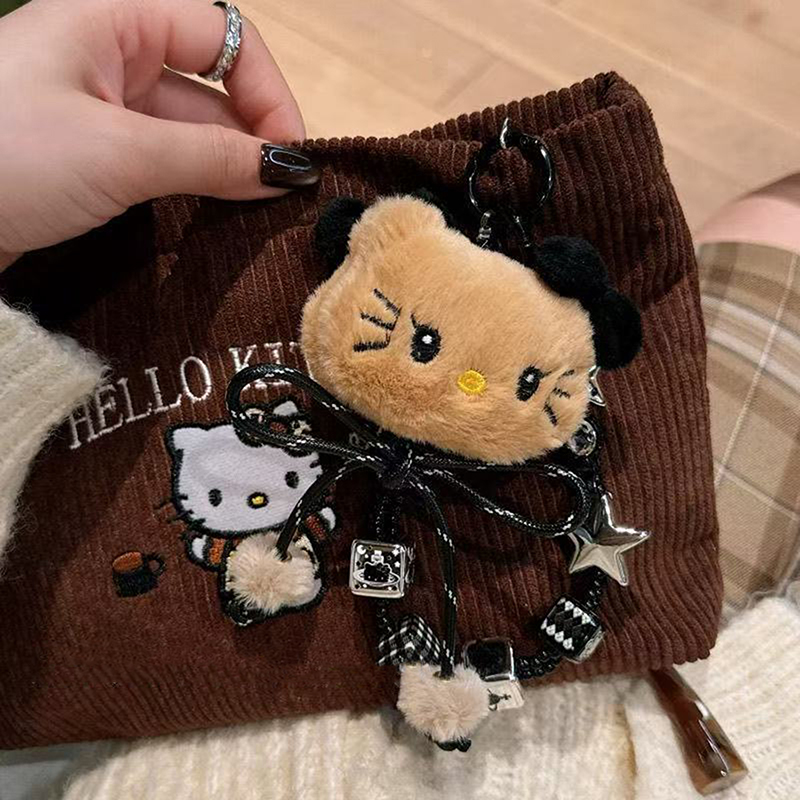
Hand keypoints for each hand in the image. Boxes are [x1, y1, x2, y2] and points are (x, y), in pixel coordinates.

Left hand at [0, 0, 314, 268]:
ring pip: (185, 129)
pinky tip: (218, 219)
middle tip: (283, 196)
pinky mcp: (87, 157)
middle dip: (251, 135)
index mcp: (109, 16)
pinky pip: (159, 162)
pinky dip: (192, 188)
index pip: (220, 34)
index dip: (266, 88)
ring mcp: (95, 108)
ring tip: (260, 215)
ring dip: (225, 168)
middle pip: (207, 85)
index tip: (292, 154)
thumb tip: (291, 170)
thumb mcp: (120, 153)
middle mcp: (106, 53)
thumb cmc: (8, 159)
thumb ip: (212, 156)